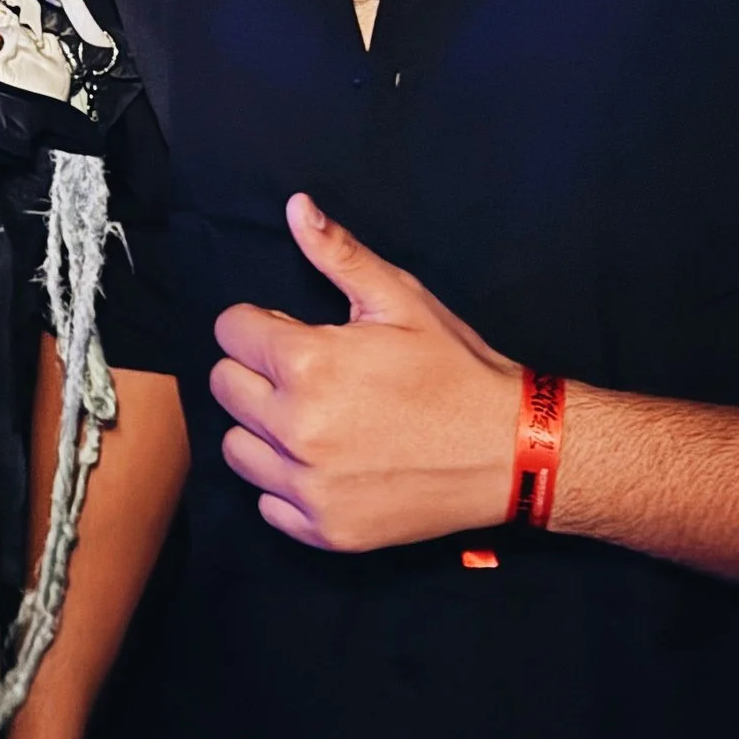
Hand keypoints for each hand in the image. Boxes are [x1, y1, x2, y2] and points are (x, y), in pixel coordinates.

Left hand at [209, 192, 518, 550]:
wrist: (513, 453)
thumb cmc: (456, 371)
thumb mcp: (402, 301)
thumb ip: (339, 255)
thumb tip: (296, 207)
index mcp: (308, 364)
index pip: (230, 331)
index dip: (260, 325)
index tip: (292, 332)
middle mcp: (296, 428)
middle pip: (225, 386)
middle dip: (256, 370)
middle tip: (308, 374)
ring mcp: (309, 486)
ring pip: (237, 447)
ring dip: (263, 428)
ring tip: (313, 418)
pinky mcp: (325, 531)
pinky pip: (268, 504)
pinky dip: (287, 484)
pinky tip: (325, 464)